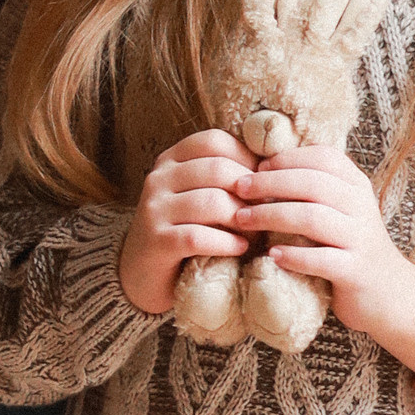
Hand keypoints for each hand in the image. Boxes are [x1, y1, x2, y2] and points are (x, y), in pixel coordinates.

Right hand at [118, 130, 250, 317]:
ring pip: (211, 202)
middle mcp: (158, 178)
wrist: (142, 274)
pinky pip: (199, 236)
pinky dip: (227, 242)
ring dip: (242, 219)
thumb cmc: (183, 230)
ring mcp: (155, 209)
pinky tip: (240, 248)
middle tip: (267, 210)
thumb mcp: (197, 194)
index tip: (264, 181)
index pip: (213, 141)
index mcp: (170, 160)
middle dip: (250, 190)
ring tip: (255, 232)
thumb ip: (223, 177)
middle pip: (217, 169)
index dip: (246, 157)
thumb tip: (272, 167)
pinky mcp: (157, 241)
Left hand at [236, 147, 409, 335]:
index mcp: (356, 185)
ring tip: (243, 220)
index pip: (323, 157)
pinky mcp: (356, 271)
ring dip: (272, 215)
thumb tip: (261, 167)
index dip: (286, 159)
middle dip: (269, 184)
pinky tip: (272, 255)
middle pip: (312, 183)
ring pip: (313, 218)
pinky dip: (294, 255)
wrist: (390, 294)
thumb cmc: (349, 246)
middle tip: (238, 189)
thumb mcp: (339, 209)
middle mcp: (362, 207)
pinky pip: (321, 259)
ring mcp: (360, 239)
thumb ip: (313, 188)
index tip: (255, 168)